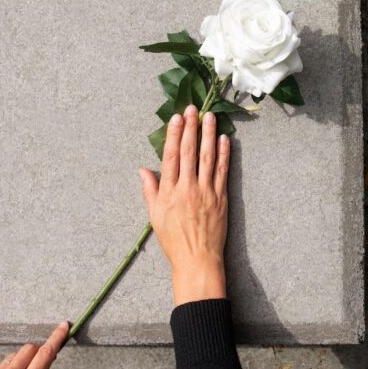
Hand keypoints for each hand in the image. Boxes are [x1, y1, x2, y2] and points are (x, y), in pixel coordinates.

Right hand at [140, 104, 230, 305]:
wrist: (197, 260)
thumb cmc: (173, 240)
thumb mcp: (154, 216)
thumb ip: (150, 190)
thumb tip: (142, 169)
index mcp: (169, 192)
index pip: (171, 156)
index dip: (173, 135)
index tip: (176, 118)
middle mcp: (188, 188)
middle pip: (189, 152)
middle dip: (190, 128)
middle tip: (191, 108)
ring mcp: (206, 192)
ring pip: (207, 157)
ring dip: (208, 134)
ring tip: (209, 117)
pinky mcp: (221, 198)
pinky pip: (223, 171)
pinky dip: (224, 154)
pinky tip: (224, 139)